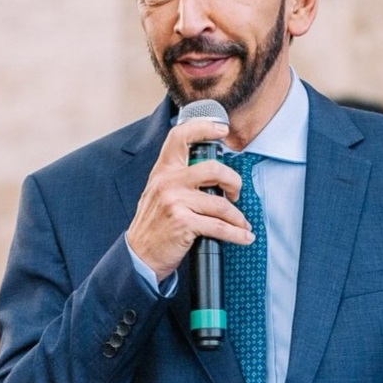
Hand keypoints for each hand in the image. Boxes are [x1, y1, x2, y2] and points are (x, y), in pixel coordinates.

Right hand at [126, 119, 253, 281]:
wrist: (139, 255)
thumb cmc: (154, 224)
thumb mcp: (159, 192)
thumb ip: (179, 178)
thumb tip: (211, 172)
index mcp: (163, 170)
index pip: (181, 137)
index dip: (204, 127)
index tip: (222, 130)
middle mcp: (168, 182)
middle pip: (213, 169)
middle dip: (233, 181)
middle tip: (235, 193)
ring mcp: (175, 202)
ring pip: (220, 203)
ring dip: (237, 216)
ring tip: (241, 223)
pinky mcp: (184, 223)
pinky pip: (219, 227)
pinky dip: (236, 234)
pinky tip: (244, 236)